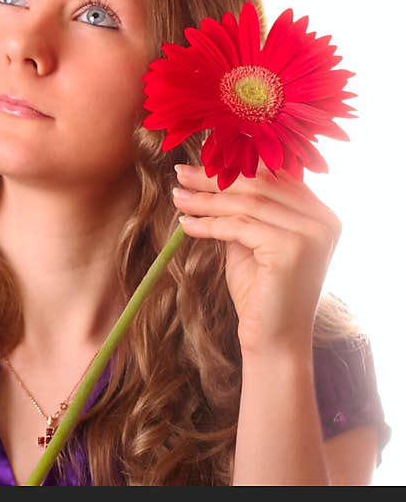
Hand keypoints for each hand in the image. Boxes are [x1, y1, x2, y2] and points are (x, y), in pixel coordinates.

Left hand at [171, 160, 340, 359]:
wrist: (272, 341)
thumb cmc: (259, 293)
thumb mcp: (251, 242)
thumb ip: (244, 212)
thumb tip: (209, 176)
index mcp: (320, 214)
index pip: (273, 177)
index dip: (235, 166)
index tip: (200, 160)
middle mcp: (324, 220)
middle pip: (259, 185)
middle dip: (215, 178)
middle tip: (180, 173)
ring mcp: (312, 233)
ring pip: (246, 204)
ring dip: (205, 199)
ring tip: (177, 198)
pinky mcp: (292, 249)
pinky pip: (239, 226)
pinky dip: (207, 224)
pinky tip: (185, 224)